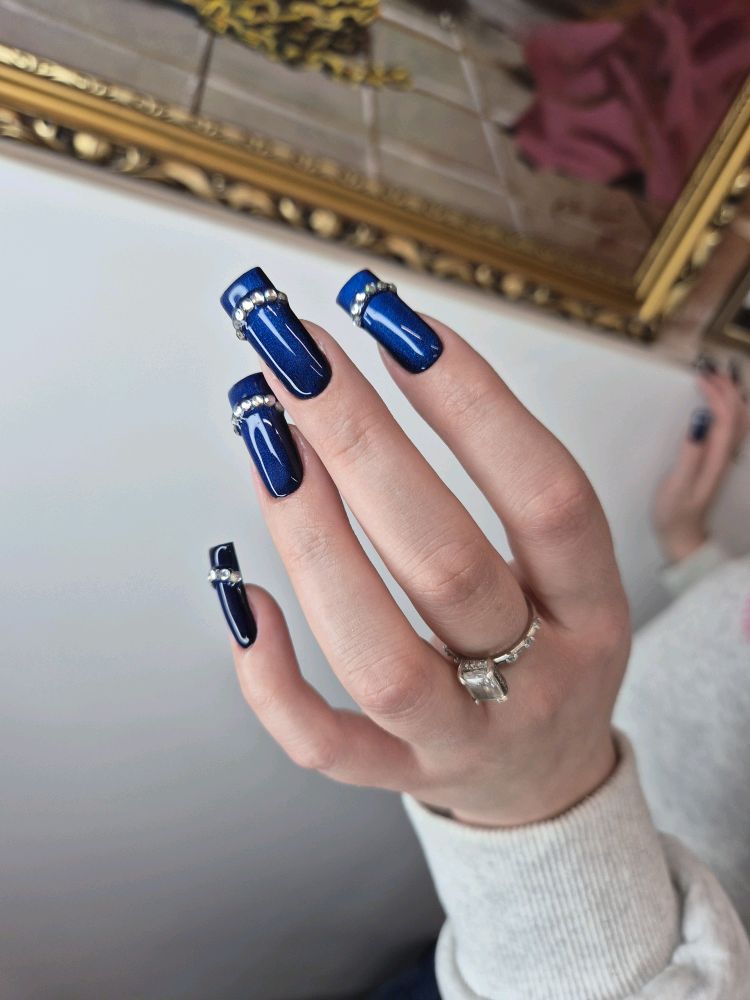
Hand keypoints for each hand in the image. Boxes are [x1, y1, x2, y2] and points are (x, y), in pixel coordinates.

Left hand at [229, 313, 629, 828]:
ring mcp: (463, 739)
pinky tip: (235, 588)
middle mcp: (535, 677)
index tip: (395, 323)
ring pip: (378, 656)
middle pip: (447, 564)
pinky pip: (327, 746)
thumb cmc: (542, 649)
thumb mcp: (566, 573)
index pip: (549, 498)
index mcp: (592, 608)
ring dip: (310, 538)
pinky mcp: (399, 777)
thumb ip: (495, 486)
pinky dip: (271, 677)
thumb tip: (362, 381)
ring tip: (262, 437)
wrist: (545, 782)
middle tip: (295, 353)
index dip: (477, 407)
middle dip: (361, 444)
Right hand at [653, 365, 747, 563]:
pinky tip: (717, 407)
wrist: (682, 537)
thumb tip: (698, 420)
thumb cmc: (674, 512)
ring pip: (738, 422)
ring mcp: (722, 460)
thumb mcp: (677, 485)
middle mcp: (725, 456)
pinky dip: (728, 412)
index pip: (725, 418)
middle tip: (710, 371)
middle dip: (728, 390)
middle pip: (737, 416)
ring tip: (717, 381)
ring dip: (731, 399)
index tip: (700, 378)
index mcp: (716, 459)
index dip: (717, 394)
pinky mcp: (716, 462)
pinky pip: (731, 430)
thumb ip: (689, 452)